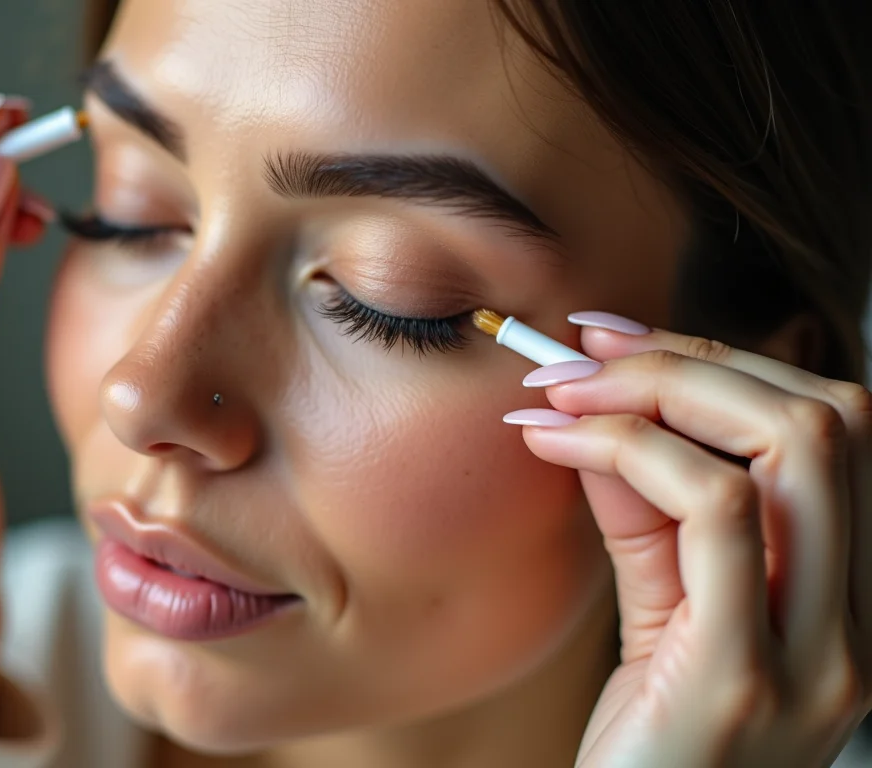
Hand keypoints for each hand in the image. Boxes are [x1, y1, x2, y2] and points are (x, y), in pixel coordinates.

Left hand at [507, 312, 871, 767]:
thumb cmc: (645, 745)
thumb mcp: (660, 609)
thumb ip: (649, 511)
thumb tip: (610, 406)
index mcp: (852, 600)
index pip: (835, 432)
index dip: (722, 361)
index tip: (616, 340)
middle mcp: (862, 625)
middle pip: (834, 420)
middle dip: (694, 359)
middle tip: (579, 354)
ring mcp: (821, 658)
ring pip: (798, 448)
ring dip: (662, 389)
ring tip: (560, 392)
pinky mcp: (748, 679)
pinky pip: (721, 513)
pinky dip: (633, 450)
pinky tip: (554, 443)